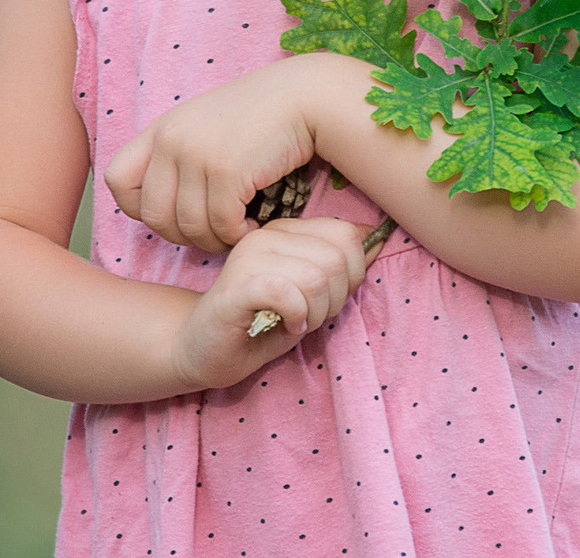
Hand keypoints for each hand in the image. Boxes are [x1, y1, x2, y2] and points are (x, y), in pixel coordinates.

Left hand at [103, 54, 338, 251]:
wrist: (304, 97)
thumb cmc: (260, 117)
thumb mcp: (204, 127)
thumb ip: (177, 157)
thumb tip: (156, 208)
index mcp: (161, 129)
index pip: (117, 182)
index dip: (141, 207)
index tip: (175, 211)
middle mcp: (171, 140)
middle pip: (154, 217)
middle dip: (184, 236)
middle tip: (213, 231)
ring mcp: (197, 154)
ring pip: (189, 228)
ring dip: (215, 240)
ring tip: (236, 230)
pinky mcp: (226, 171)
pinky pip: (221, 226)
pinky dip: (237, 236)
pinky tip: (252, 225)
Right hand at [172, 217, 372, 390]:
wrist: (202, 349)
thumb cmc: (260, 323)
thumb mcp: (311, 293)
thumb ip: (341, 266)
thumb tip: (378, 236)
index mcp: (286, 230)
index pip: (346, 234)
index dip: (353, 273)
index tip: (330, 298)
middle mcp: (267, 235)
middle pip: (337, 257)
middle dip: (337, 297)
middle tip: (313, 316)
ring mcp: (250, 256)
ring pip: (317, 276)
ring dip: (317, 311)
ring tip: (298, 322)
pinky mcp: (238, 286)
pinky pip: (289, 293)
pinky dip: (298, 317)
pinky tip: (287, 327)